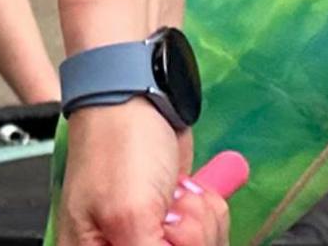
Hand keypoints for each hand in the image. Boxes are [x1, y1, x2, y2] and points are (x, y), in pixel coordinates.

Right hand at [60, 98, 199, 245]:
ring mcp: (152, 239)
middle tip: (169, 211)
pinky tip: (188, 193)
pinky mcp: (176, 225)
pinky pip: (209, 238)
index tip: (165, 235)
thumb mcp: (128, 217)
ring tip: (177, 196)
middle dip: (187, 241)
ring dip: (200, 225)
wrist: (140, 96)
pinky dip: (208, 214)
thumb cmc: (118, 145)